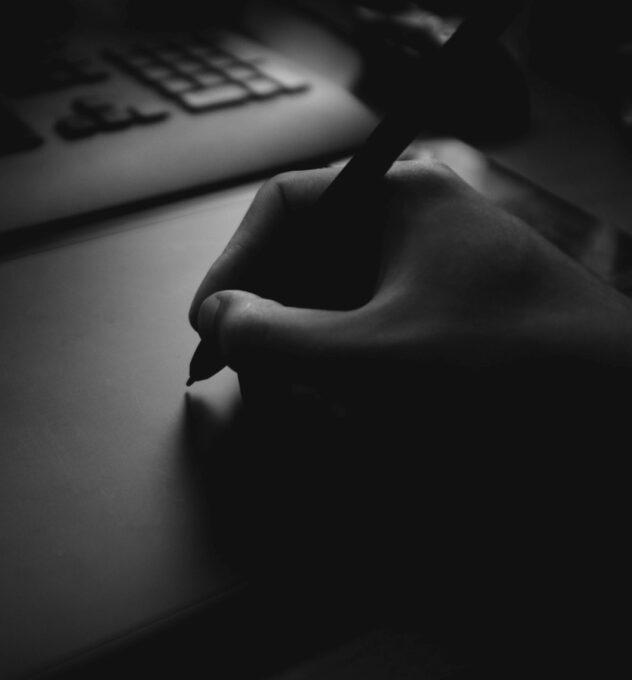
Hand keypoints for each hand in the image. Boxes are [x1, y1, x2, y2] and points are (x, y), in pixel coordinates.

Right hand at [189, 160, 631, 391]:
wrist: (623, 419)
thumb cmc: (511, 370)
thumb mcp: (373, 357)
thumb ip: (277, 339)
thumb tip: (219, 320)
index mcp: (397, 197)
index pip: (283, 205)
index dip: (235, 262)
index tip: (210, 322)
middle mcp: (412, 225)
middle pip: (301, 258)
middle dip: (268, 320)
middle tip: (245, 373)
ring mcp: (429, 275)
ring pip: (328, 304)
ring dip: (302, 355)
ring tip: (300, 403)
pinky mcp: (441, 323)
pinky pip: (364, 336)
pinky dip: (340, 373)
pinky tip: (345, 412)